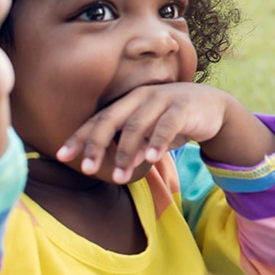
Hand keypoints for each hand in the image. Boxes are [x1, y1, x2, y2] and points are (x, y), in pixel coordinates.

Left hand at [60, 83, 274, 183]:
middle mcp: (140, 97)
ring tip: (119, 176)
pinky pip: (167, 125)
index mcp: (128, 102)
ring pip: (138, 125)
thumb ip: (129, 145)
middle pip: (111, 119)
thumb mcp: (148, 132)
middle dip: (96, 145)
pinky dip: (157, 142)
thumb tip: (104, 167)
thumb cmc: (173, 121)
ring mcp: (162, 99)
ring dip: (126, 152)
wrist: (212, 106)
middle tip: (85, 169)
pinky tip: (151, 160)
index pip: (98, 120)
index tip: (62, 156)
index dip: (80, 137)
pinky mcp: (183, 107)